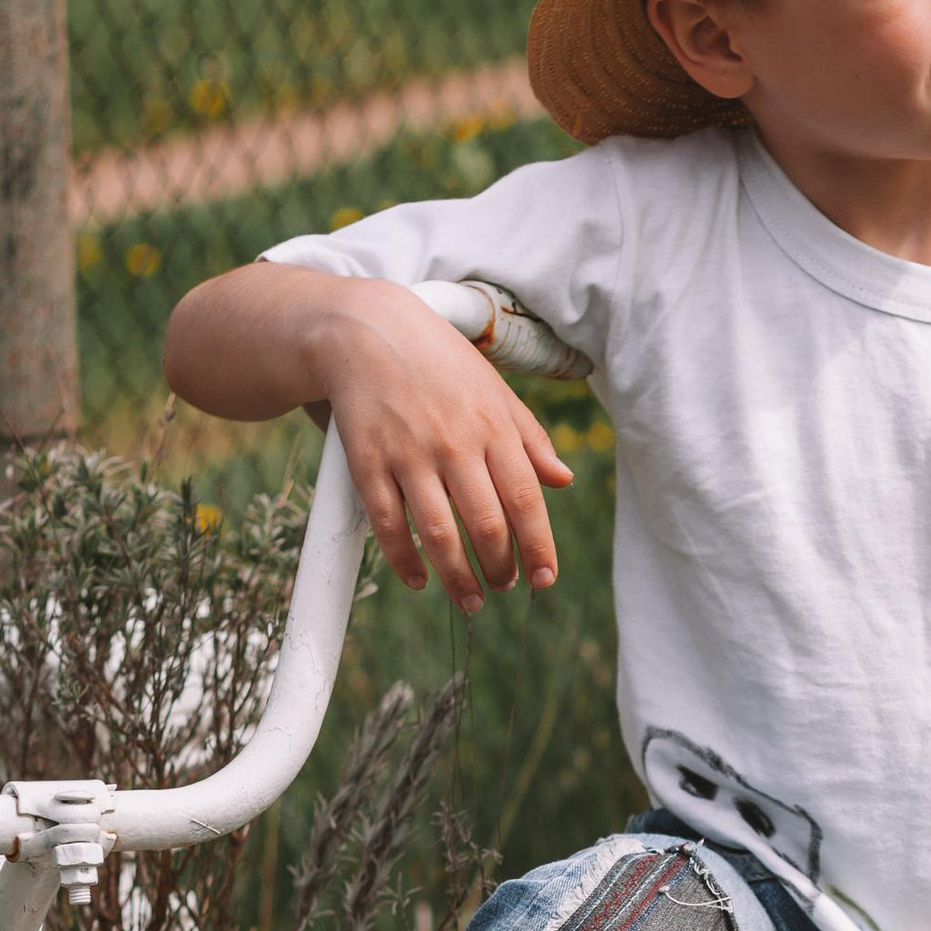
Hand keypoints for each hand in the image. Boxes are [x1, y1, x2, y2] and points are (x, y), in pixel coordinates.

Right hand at [308, 279, 575, 613]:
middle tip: (503, 586)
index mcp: (493, 428)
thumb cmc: (440, 363)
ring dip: (458, 579)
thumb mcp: (494, 391)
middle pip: (487, 526)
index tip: (544, 579)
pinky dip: (404, 560)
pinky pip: (388, 524)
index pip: (526, 502)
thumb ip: (530, 438)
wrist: (367, 330)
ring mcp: (409, 455)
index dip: (538, 548)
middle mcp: (454, 444)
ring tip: (471, 601)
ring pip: (439, 534)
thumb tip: (562, 480)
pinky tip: (419, 580)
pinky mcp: (367, 462)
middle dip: (500, 569)